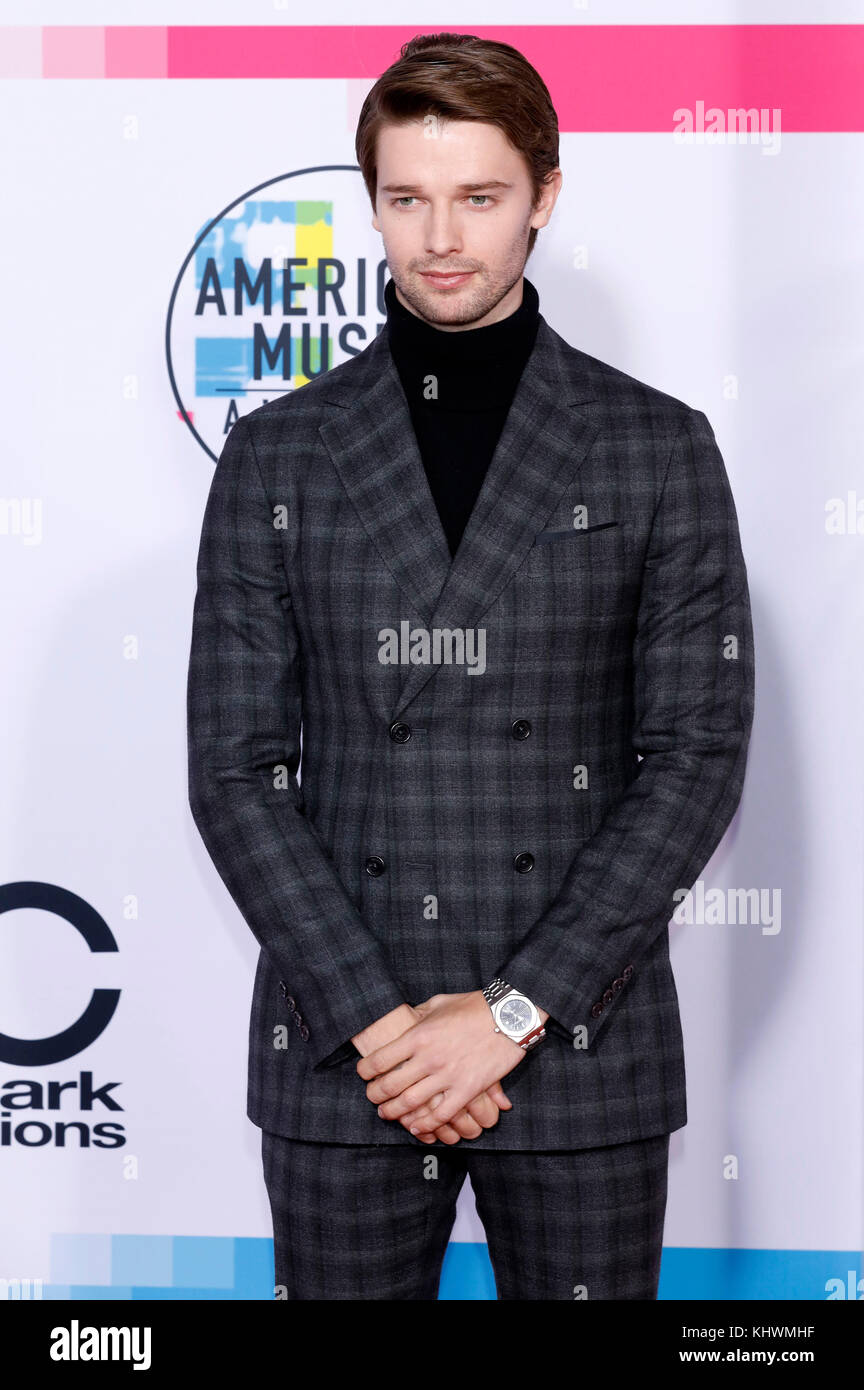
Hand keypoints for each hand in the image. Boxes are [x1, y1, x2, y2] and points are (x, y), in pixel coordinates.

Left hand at [357, 991, 526, 1131]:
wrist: (510, 1015)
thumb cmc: (474, 1005)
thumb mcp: (439, 1003)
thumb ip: (419, 1013)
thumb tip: (405, 1017)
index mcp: (418, 1035)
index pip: (379, 1060)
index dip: (365, 1071)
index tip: (363, 1075)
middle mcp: (429, 1058)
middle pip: (390, 1086)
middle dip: (375, 1096)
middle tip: (372, 1098)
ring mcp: (448, 1076)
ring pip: (411, 1104)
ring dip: (394, 1112)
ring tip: (387, 1114)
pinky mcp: (468, 1089)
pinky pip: (442, 1115)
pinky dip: (425, 1124)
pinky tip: (416, 1126)